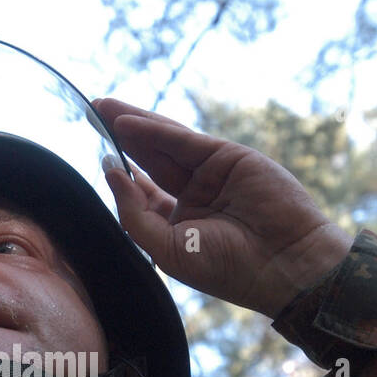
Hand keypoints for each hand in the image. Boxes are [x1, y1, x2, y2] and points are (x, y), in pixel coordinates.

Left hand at [92, 97, 352, 318]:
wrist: (284, 264)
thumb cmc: (228, 268)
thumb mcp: (166, 250)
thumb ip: (133, 214)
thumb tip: (109, 172)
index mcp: (178, 224)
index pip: (142, 192)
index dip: (119, 174)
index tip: (97, 155)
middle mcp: (193, 197)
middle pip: (149, 161)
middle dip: (120, 138)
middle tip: (92, 113)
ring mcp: (211, 175)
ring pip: (164, 145)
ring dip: (133, 124)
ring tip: (102, 107)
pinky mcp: (227, 158)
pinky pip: (183, 141)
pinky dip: (155, 130)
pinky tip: (127, 122)